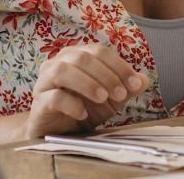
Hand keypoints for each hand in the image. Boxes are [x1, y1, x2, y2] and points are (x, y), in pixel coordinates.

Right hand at [24, 44, 150, 137]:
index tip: (135, 84)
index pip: (100, 51)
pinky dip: (71, 104)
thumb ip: (126, 88)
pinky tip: (83, 113)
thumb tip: (144, 80)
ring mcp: (45, 81)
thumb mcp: (110, 99)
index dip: (120, 66)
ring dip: (88, 84)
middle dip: (106, 75)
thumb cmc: (83, 108)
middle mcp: (58, 63)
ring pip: (63, 71)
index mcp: (76, 56)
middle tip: (120, 94)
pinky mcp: (39, 102)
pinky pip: (53, 97)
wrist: (59, 131)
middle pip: (82, 58)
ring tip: (102, 98)